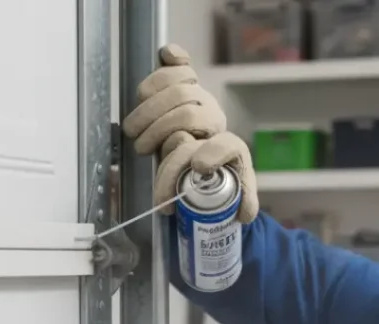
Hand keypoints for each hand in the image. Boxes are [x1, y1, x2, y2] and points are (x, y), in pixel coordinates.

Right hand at [121, 44, 258, 222]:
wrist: (205, 158)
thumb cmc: (213, 180)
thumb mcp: (229, 195)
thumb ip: (239, 202)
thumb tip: (245, 213)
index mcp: (232, 149)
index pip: (228, 144)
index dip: (215, 152)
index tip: (198, 166)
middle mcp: (216, 120)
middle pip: (188, 113)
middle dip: (159, 131)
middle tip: (141, 150)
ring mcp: (200, 100)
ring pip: (176, 89)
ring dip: (148, 110)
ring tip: (133, 132)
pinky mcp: (186, 86)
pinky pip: (180, 65)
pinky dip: (172, 59)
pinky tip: (166, 56)